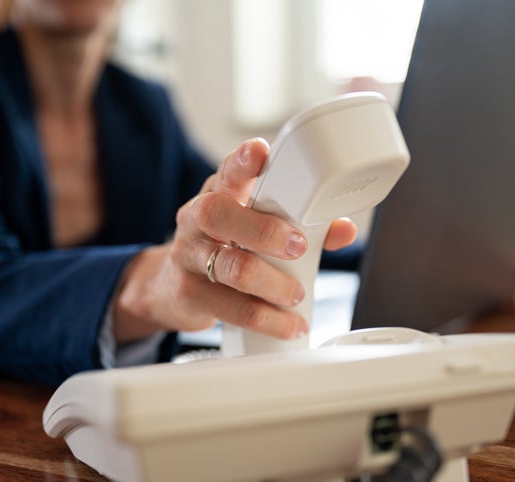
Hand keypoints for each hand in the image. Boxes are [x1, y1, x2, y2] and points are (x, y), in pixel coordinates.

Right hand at [113, 138, 356, 342]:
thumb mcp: (256, 228)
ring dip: (272, 283)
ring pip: (228, 266)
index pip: (227, 171)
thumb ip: (301, 225)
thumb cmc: (225, 247)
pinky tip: (288, 324)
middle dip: (263, 230)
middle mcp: (196, 218)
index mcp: (219, 194)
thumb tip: (343, 230)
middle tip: (297, 246)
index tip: (259, 151)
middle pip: (218, 213)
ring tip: (296, 295)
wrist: (171, 287)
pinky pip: (230, 309)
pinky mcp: (188, 293)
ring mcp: (187, 255)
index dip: (242, 161)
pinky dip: (267, 319)